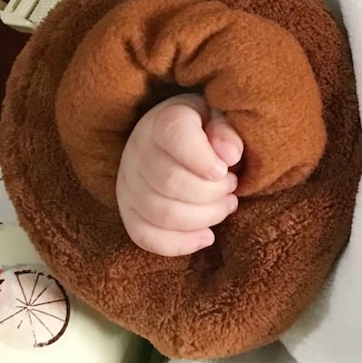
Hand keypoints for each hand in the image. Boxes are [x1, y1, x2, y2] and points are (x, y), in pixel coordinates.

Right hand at [116, 94, 243, 255]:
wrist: (174, 141)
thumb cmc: (205, 130)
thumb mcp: (220, 118)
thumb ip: (227, 131)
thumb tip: (230, 155)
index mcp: (163, 121)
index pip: (174, 135)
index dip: (202, 158)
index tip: (224, 170)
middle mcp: (138, 151)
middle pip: (170, 182)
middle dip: (212, 192)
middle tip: (233, 187)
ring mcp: (128, 185)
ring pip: (162, 214)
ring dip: (205, 217)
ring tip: (226, 205)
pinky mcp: (129, 212)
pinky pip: (146, 237)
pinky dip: (180, 244)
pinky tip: (207, 237)